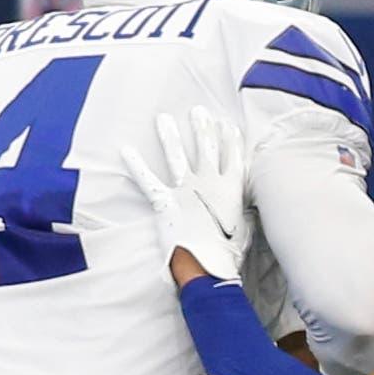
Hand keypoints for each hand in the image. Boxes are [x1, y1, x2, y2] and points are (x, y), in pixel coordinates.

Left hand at [123, 106, 246, 284]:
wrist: (206, 263)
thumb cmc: (228, 252)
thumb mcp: (245, 229)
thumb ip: (244, 213)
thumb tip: (247, 209)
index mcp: (231, 189)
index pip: (233, 158)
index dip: (231, 140)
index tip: (228, 124)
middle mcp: (209, 183)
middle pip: (206, 149)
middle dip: (202, 128)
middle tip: (198, 111)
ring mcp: (186, 189)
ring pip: (177, 156)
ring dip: (170, 136)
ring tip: (164, 119)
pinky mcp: (165, 201)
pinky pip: (147, 179)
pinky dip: (136, 165)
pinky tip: (126, 150)